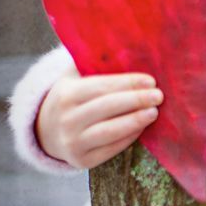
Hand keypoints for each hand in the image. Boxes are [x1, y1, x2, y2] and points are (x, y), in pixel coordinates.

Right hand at [36, 67, 163, 168]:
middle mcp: (67, 119)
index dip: (128, 83)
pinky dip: (129, 138)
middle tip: (159, 96)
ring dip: (135, 121)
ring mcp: (73, 142)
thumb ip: (90, 62)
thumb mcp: (72, 78)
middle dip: (136, 100)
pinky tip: (142, 128)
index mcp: (65, 94)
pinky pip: (111, 149)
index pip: (102, 87)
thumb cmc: (71, 98)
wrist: (46, 132)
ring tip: (154, 112)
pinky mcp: (82, 161)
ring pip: (110, 131)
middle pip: (107, 108)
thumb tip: (124, 44)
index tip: (150, 80)